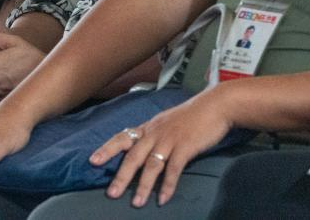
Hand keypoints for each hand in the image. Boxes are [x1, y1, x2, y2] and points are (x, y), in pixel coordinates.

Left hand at [90, 87, 236, 207]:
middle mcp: (155, 133)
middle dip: (121, 176)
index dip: (107, 149)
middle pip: (133, 156)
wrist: (215, 106)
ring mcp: (170, 140)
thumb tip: (144, 147)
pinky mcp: (185, 147)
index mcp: (149, 127)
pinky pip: (173, 169)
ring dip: (143, 186)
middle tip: (111, 193)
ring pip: (151, 165)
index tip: (93, 160)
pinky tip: (163, 199)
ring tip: (136, 203)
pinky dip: (168, 185)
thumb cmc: (192, 115)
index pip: (122, 137)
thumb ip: (154, 134)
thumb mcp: (167, 122)